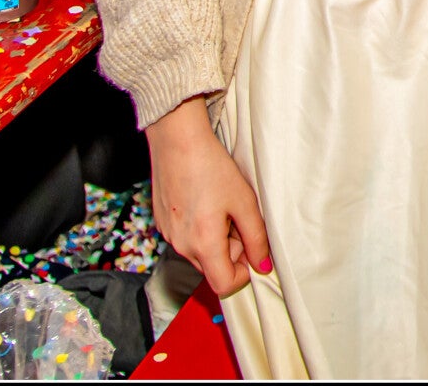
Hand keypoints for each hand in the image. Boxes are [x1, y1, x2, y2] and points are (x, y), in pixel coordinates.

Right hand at [146, 97, 270, 296]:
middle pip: (213, 268)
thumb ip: (257, 238)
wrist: (178, 142)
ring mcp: (169, 236)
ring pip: (201, 253)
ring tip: (223, 206)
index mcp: (202, 244)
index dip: (244, 274)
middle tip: (240, 217)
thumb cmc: (212, 168)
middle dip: (233, 251)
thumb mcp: (244, 201)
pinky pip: (187, 239)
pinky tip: (206, 201)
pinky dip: (201, 229)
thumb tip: (264, 266)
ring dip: (217, 239)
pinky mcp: (163, 224)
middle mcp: (181, 246)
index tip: (254, 250)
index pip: (224, 285)